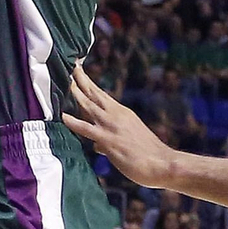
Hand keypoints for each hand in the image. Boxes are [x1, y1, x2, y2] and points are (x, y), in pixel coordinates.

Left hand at [63, 65, 174, 189]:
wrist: (163, 163)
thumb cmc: (148, 156)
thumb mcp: (128, 141)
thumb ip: (109, 140)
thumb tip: (97, 145)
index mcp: (122, 113)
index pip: (101, 95)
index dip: (88, 83)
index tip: (79, 71)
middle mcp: (116, 115)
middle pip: (95, 94)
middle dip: (82, 79)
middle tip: (72, 65)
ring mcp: (112, 126)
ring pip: (89, 106)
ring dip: (77, 93)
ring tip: (66, 81)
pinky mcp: (109, 140)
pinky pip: (87, 129)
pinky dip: (75, 122)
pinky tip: (64, 116)